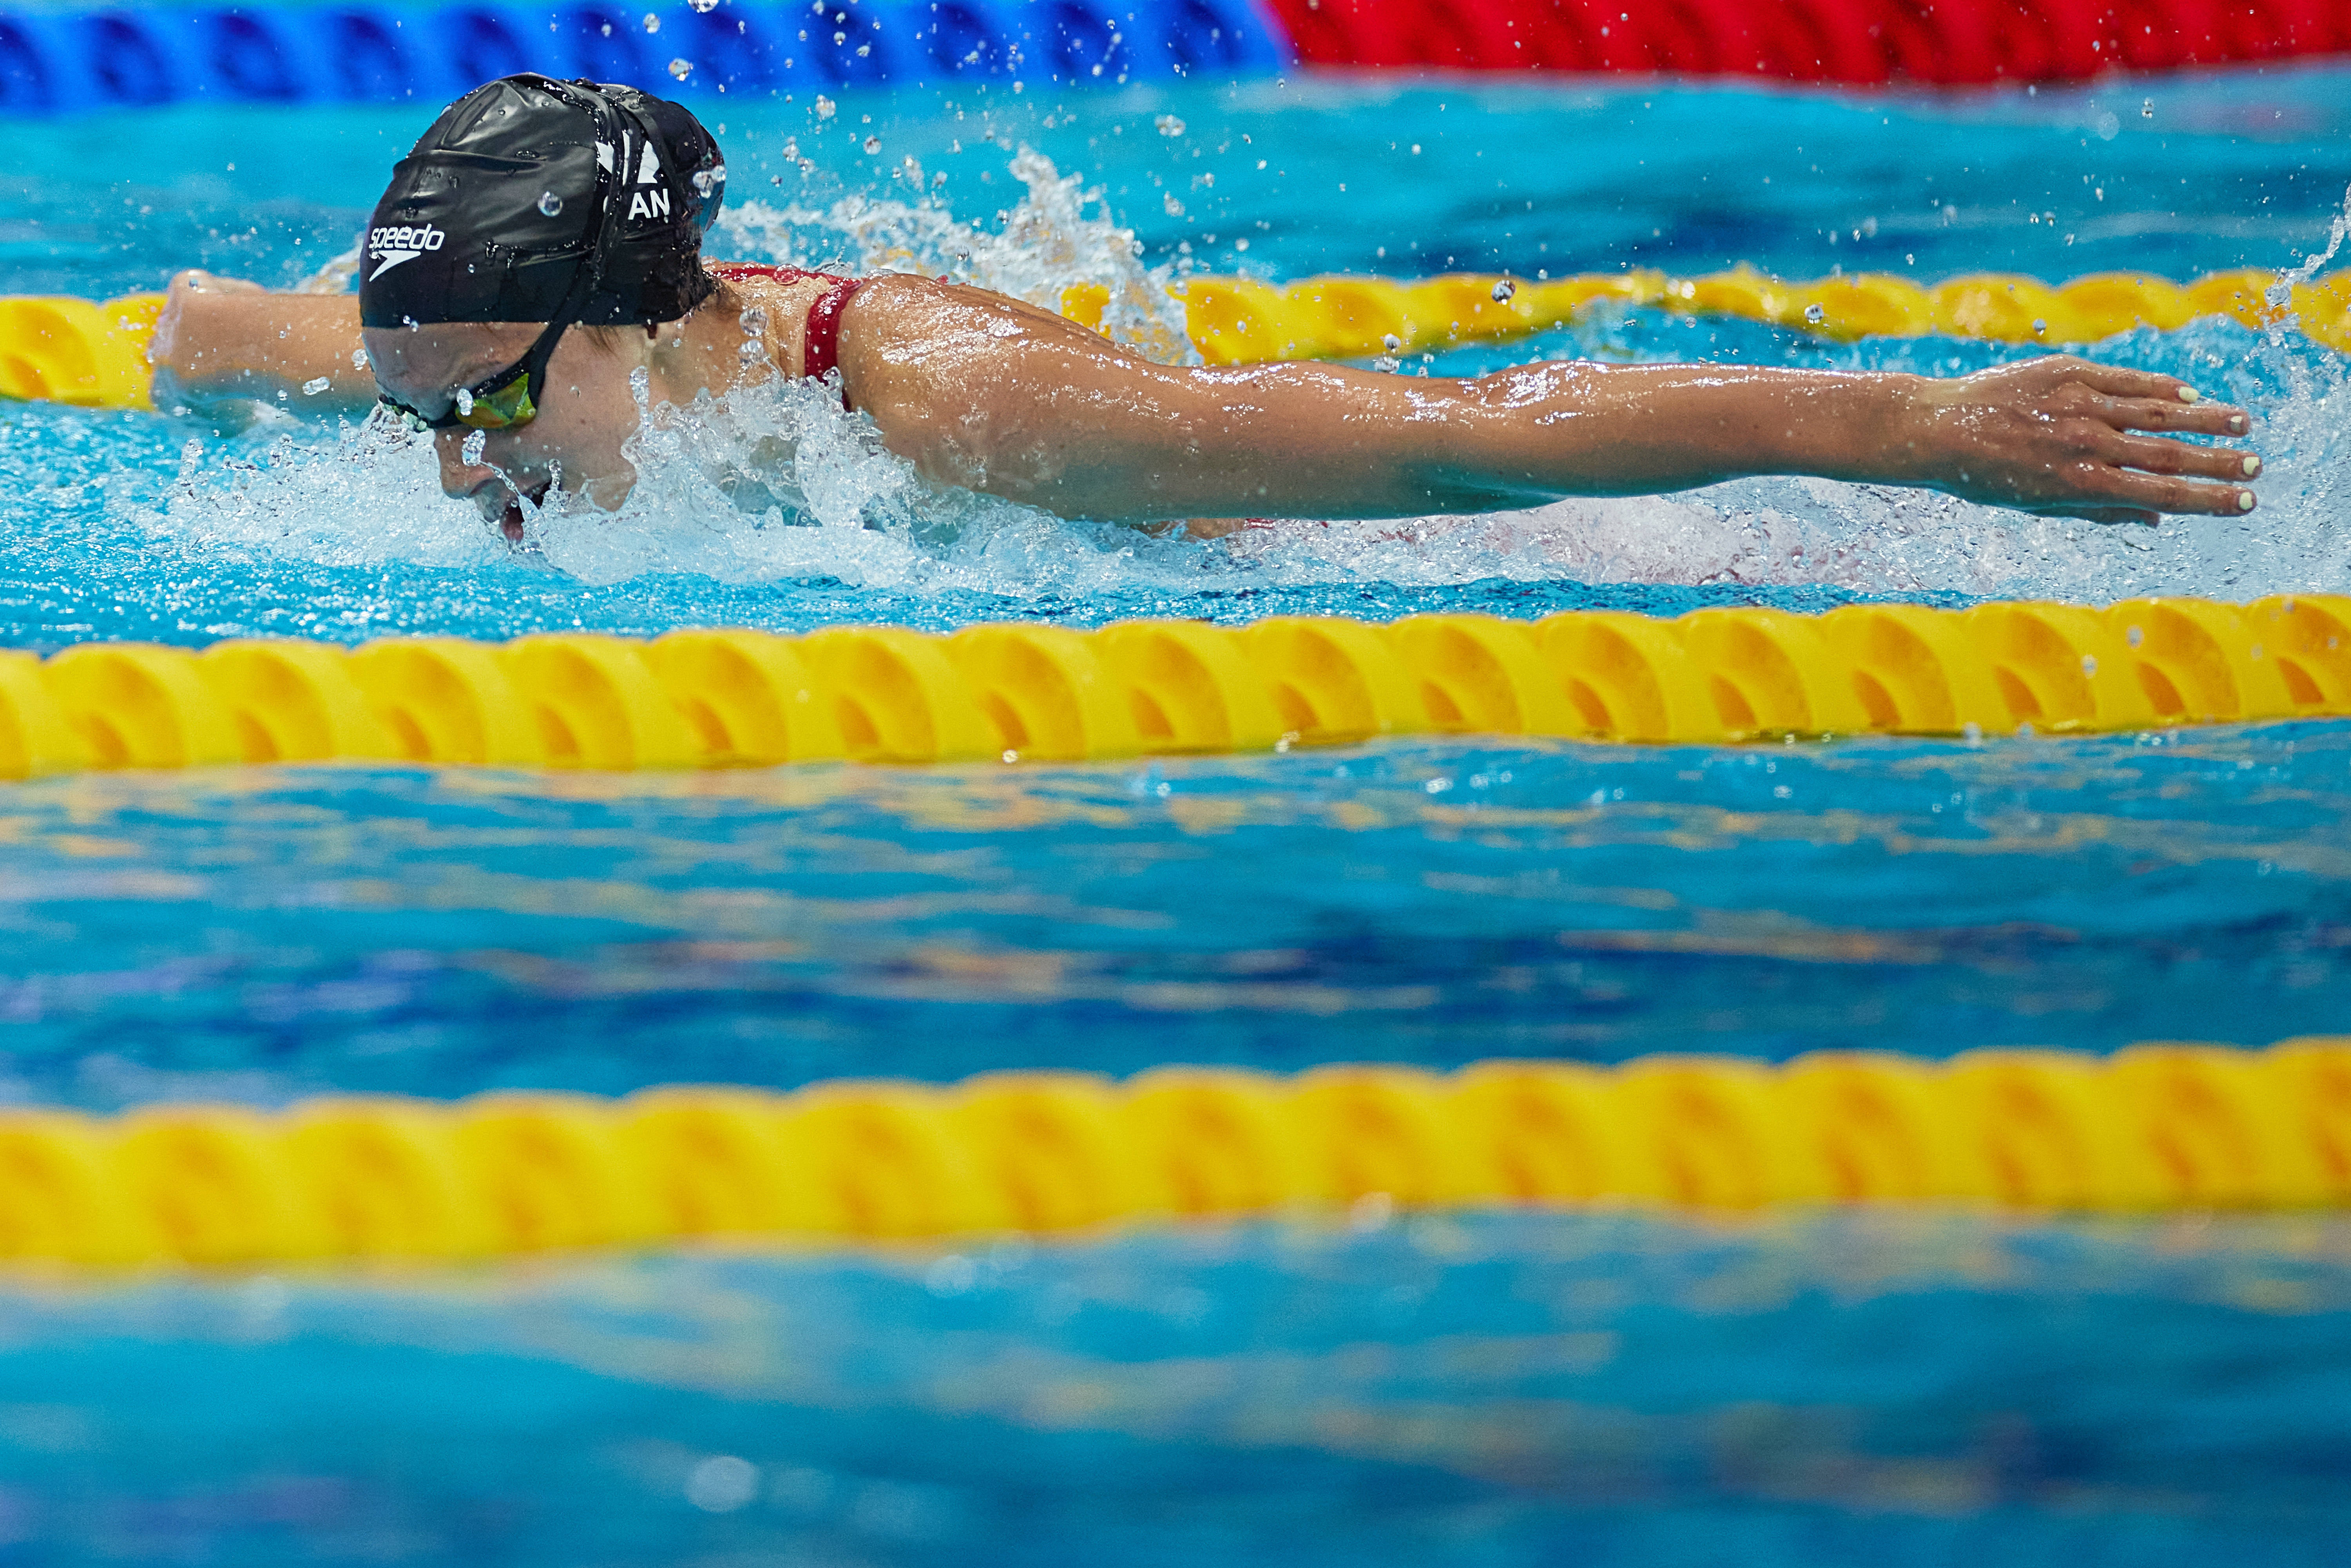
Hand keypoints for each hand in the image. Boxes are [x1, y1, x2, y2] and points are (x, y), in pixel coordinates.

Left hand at [1890, 356, 2256, 525]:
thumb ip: (2100, 511)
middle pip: (2168, 453)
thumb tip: (2157, 517)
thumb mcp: (2039, 506)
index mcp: (2079, 484)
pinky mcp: (2068, 371)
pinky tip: (2189, 396)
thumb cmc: (1987, 476)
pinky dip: (2162, 389)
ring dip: (2204, 419)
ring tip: (2241, 424)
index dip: (2207, 499)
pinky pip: (2126, 381)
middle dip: (2218, 462)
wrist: (1939, 429)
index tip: (2244, 502)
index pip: (2161, 493)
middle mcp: (2085, 443)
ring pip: (2157, 411)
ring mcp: (2078, 404)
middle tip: (2257, 465)